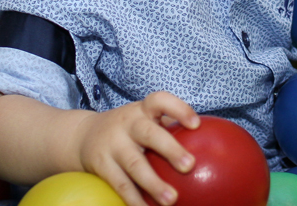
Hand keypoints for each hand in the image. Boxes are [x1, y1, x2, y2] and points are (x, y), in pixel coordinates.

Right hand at [74, 91, 198, 205]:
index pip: (160, 101)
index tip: (196, 124)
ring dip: (153, 183)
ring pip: (134, 164)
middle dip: (170, 149)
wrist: (82, 136)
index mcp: (142, 110)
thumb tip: (213, 148)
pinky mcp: (102, 165)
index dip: (179, 109)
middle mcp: (128, 124)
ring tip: (172, 200)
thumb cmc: (129, 130)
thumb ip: (170, 129)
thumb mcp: (144, 120)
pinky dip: (135, 200)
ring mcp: (113, 144)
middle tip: (190, 166)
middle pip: (149, 133)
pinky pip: (121, 185)